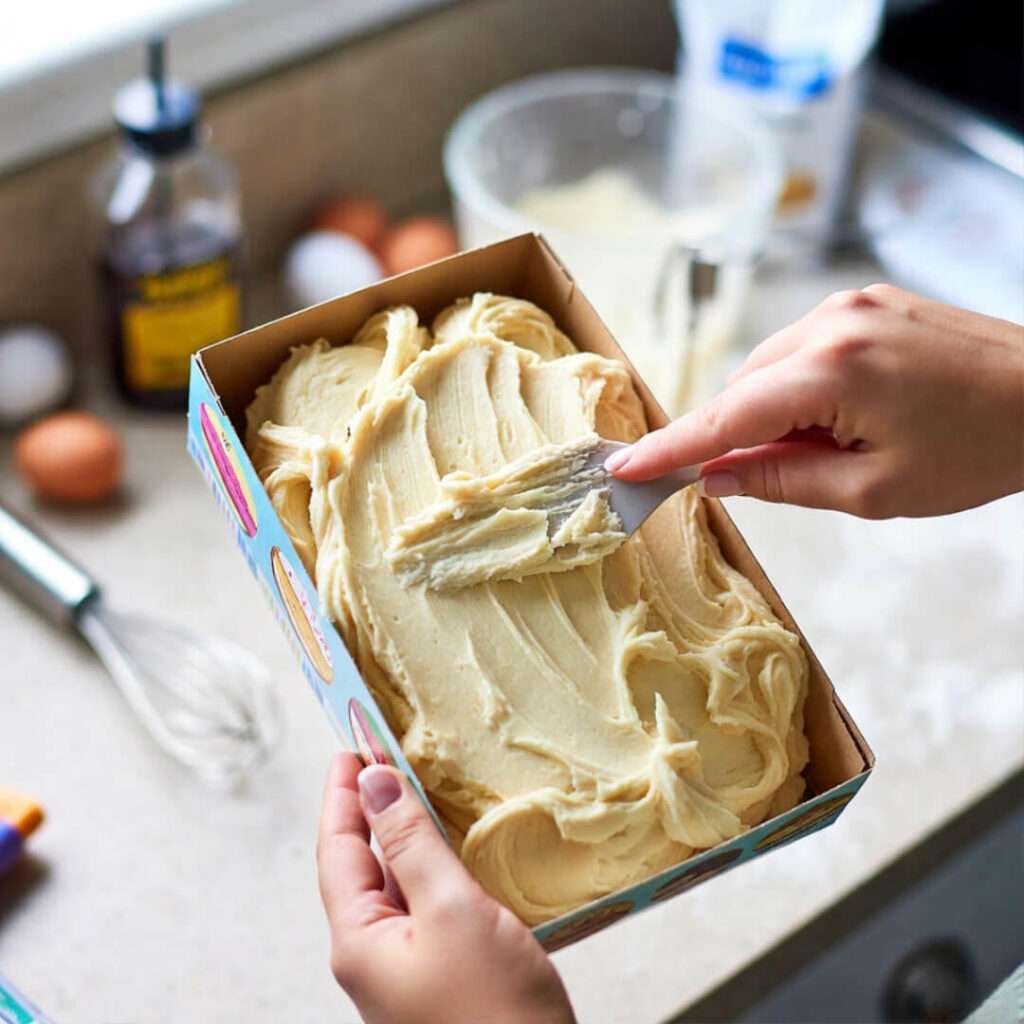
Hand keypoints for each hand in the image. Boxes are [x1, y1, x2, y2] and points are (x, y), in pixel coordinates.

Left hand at [317, 753, 574, 1023]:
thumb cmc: (494, 1011)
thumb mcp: (452, 910)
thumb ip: (412, 845)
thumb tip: (376, 785)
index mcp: (359, 940)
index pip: (337, 848)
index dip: (342, 793)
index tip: (350, 746)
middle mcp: (372, 956)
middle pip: (359, 866)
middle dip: (367, 809)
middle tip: (383, 757)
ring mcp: (405, 971)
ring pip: (392, 887)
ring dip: (401, 837)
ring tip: (415, 791)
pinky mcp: (439, 978)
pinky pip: (422, 908)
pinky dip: (430, 868)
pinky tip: (451, 852)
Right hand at [607, 285, 1023, 517]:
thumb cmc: (981, 449)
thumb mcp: (875, 490)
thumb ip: (783, 481)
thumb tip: (717, 477)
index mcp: (832, 372)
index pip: (725, 417)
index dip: (672, 447)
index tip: (624, 466)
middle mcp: (830, 322)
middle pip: (743, 389)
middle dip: (741, 436)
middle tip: (774, 478)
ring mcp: (850, 304)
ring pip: (770, 368)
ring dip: (775, 412)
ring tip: (839, 447)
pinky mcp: (866, 300)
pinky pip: (802, 349)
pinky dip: (801, 388)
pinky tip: (848, 415)